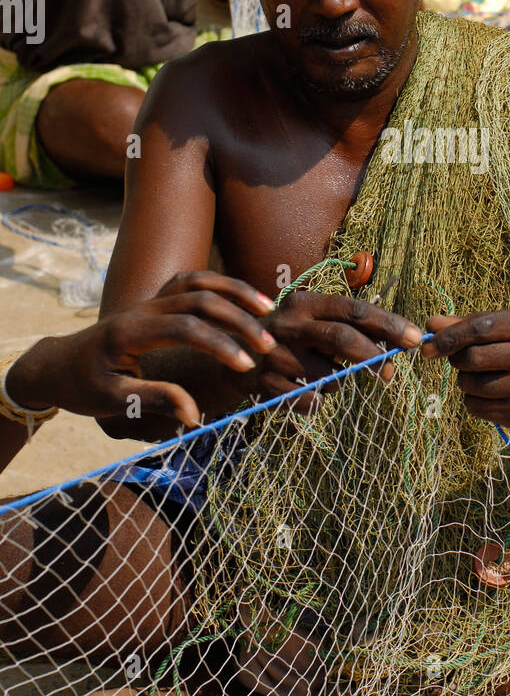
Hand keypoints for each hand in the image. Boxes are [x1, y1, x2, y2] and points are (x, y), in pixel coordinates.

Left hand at [6, 271, 276, 427]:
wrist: (57, 364)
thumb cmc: (82, 386)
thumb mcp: (112, 401)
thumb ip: (154, 400)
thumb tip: (193, 414)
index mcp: (130, 332)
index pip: (184, 328)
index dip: (219, 344)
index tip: (245, 366)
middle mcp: (142, 309)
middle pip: (199, 299)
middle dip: (237, 319)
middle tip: (266, 346)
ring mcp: (148, 300)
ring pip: (198, 281)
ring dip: (234, 291)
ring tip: (267, 308)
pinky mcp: (154, 300)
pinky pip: (191, 281)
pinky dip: (220, 284)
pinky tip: (242, 299)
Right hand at [256, 291, 422, 412]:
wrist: (233, 359)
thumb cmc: (290, 340)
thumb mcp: (311, 323)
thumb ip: (349, 327)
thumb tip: (401, 341)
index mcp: (304, 303)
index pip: (354, 310)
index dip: (388, 324)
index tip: (416, 339)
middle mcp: (288, 324)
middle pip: (341, 338)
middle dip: (372, 356)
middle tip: (389, 374)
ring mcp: (274, 355)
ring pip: (328, 377)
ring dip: (336, 383)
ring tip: (319, 377)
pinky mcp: (266, 386)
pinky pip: (311, 402)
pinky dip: (318, 402)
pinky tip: (304, 393)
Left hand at [421, 310, 509, 428]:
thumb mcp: (496, 326)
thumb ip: (462, 324)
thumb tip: (430, 325)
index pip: (479, 330)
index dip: (449, 338)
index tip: (428, 347)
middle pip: (473, 359)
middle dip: (457, 359)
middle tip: (461, 358)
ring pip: (471, 385)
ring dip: (464, 380)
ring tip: (480, 374)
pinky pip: (475, 407)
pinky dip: (471, 399)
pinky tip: (488, 391)